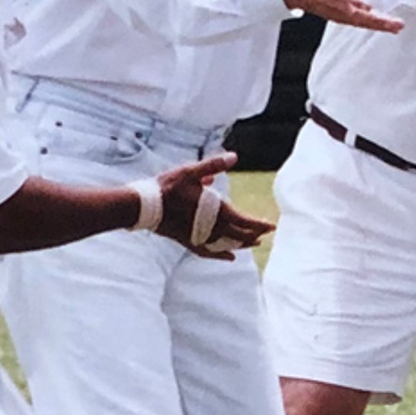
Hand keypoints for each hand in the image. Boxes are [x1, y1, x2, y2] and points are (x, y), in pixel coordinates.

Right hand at [153, 153, 272, 258]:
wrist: (142, 206)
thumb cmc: (167, 187)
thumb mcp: (190, 171)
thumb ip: (213, 165)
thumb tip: (234, 156)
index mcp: (215, 211)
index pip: (245, 222)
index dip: (260, 224)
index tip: (273, 226)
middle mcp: (211, 228)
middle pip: (239, 235)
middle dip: (254, 234)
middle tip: (266, 233)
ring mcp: (199, 237)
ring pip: (226, 245)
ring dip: (241, 244)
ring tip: (254, 244)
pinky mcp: (188, 242)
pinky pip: (209, 252)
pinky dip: (221, 255)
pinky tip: (230, 257)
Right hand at [279, 0, 403, 33]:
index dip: (354, 2)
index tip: (367, 6)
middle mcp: (335, 5)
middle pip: (358, 16)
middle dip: (378, 21)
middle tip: (397, 25)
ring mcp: (336, 13)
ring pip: (359, 22)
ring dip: (378, 25)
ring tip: (396, 27)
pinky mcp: (336, 16)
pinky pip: (355, 23)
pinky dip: (369, 25)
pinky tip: (383, 26)